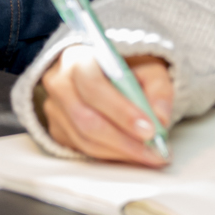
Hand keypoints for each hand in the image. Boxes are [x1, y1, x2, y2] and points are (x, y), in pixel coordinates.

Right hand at [37, 44, 173, 166]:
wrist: (103, 69)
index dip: (121, 111)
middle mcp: (59, 83)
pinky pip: (82, 149)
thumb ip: (158, 88)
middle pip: (86, 119)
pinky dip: (110, 155)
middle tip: (154, 152)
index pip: (94, 87)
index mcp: (78, 58)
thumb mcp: (149, 65)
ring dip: (120, 152)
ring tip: (149, 156)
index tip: (150, 130)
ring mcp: (54, 108)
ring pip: (85, 140)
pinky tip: (130, 153)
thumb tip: (160, 118)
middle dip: (124, 141)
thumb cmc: (125, 66)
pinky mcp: (56, 129)